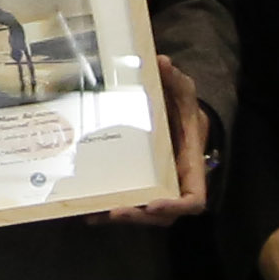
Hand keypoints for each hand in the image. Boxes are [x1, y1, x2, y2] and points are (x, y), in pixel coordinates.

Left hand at [109, 57, 211, 224]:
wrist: (177, 118)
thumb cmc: (183, 109)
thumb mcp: (182, 92)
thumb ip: (174, 80)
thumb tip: (161, 62)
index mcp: (190, 166)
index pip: (193, 200)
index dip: (175, 206)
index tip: (153, 204)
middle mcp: (175, 184)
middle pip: (162, 216)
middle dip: (138, 217)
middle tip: (114, 210)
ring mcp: (157, 190)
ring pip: (142, 215)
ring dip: (118, 217)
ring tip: (93, 212)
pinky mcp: (140, 187)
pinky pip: (127, 204)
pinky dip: (107, 210)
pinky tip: (85, 211)